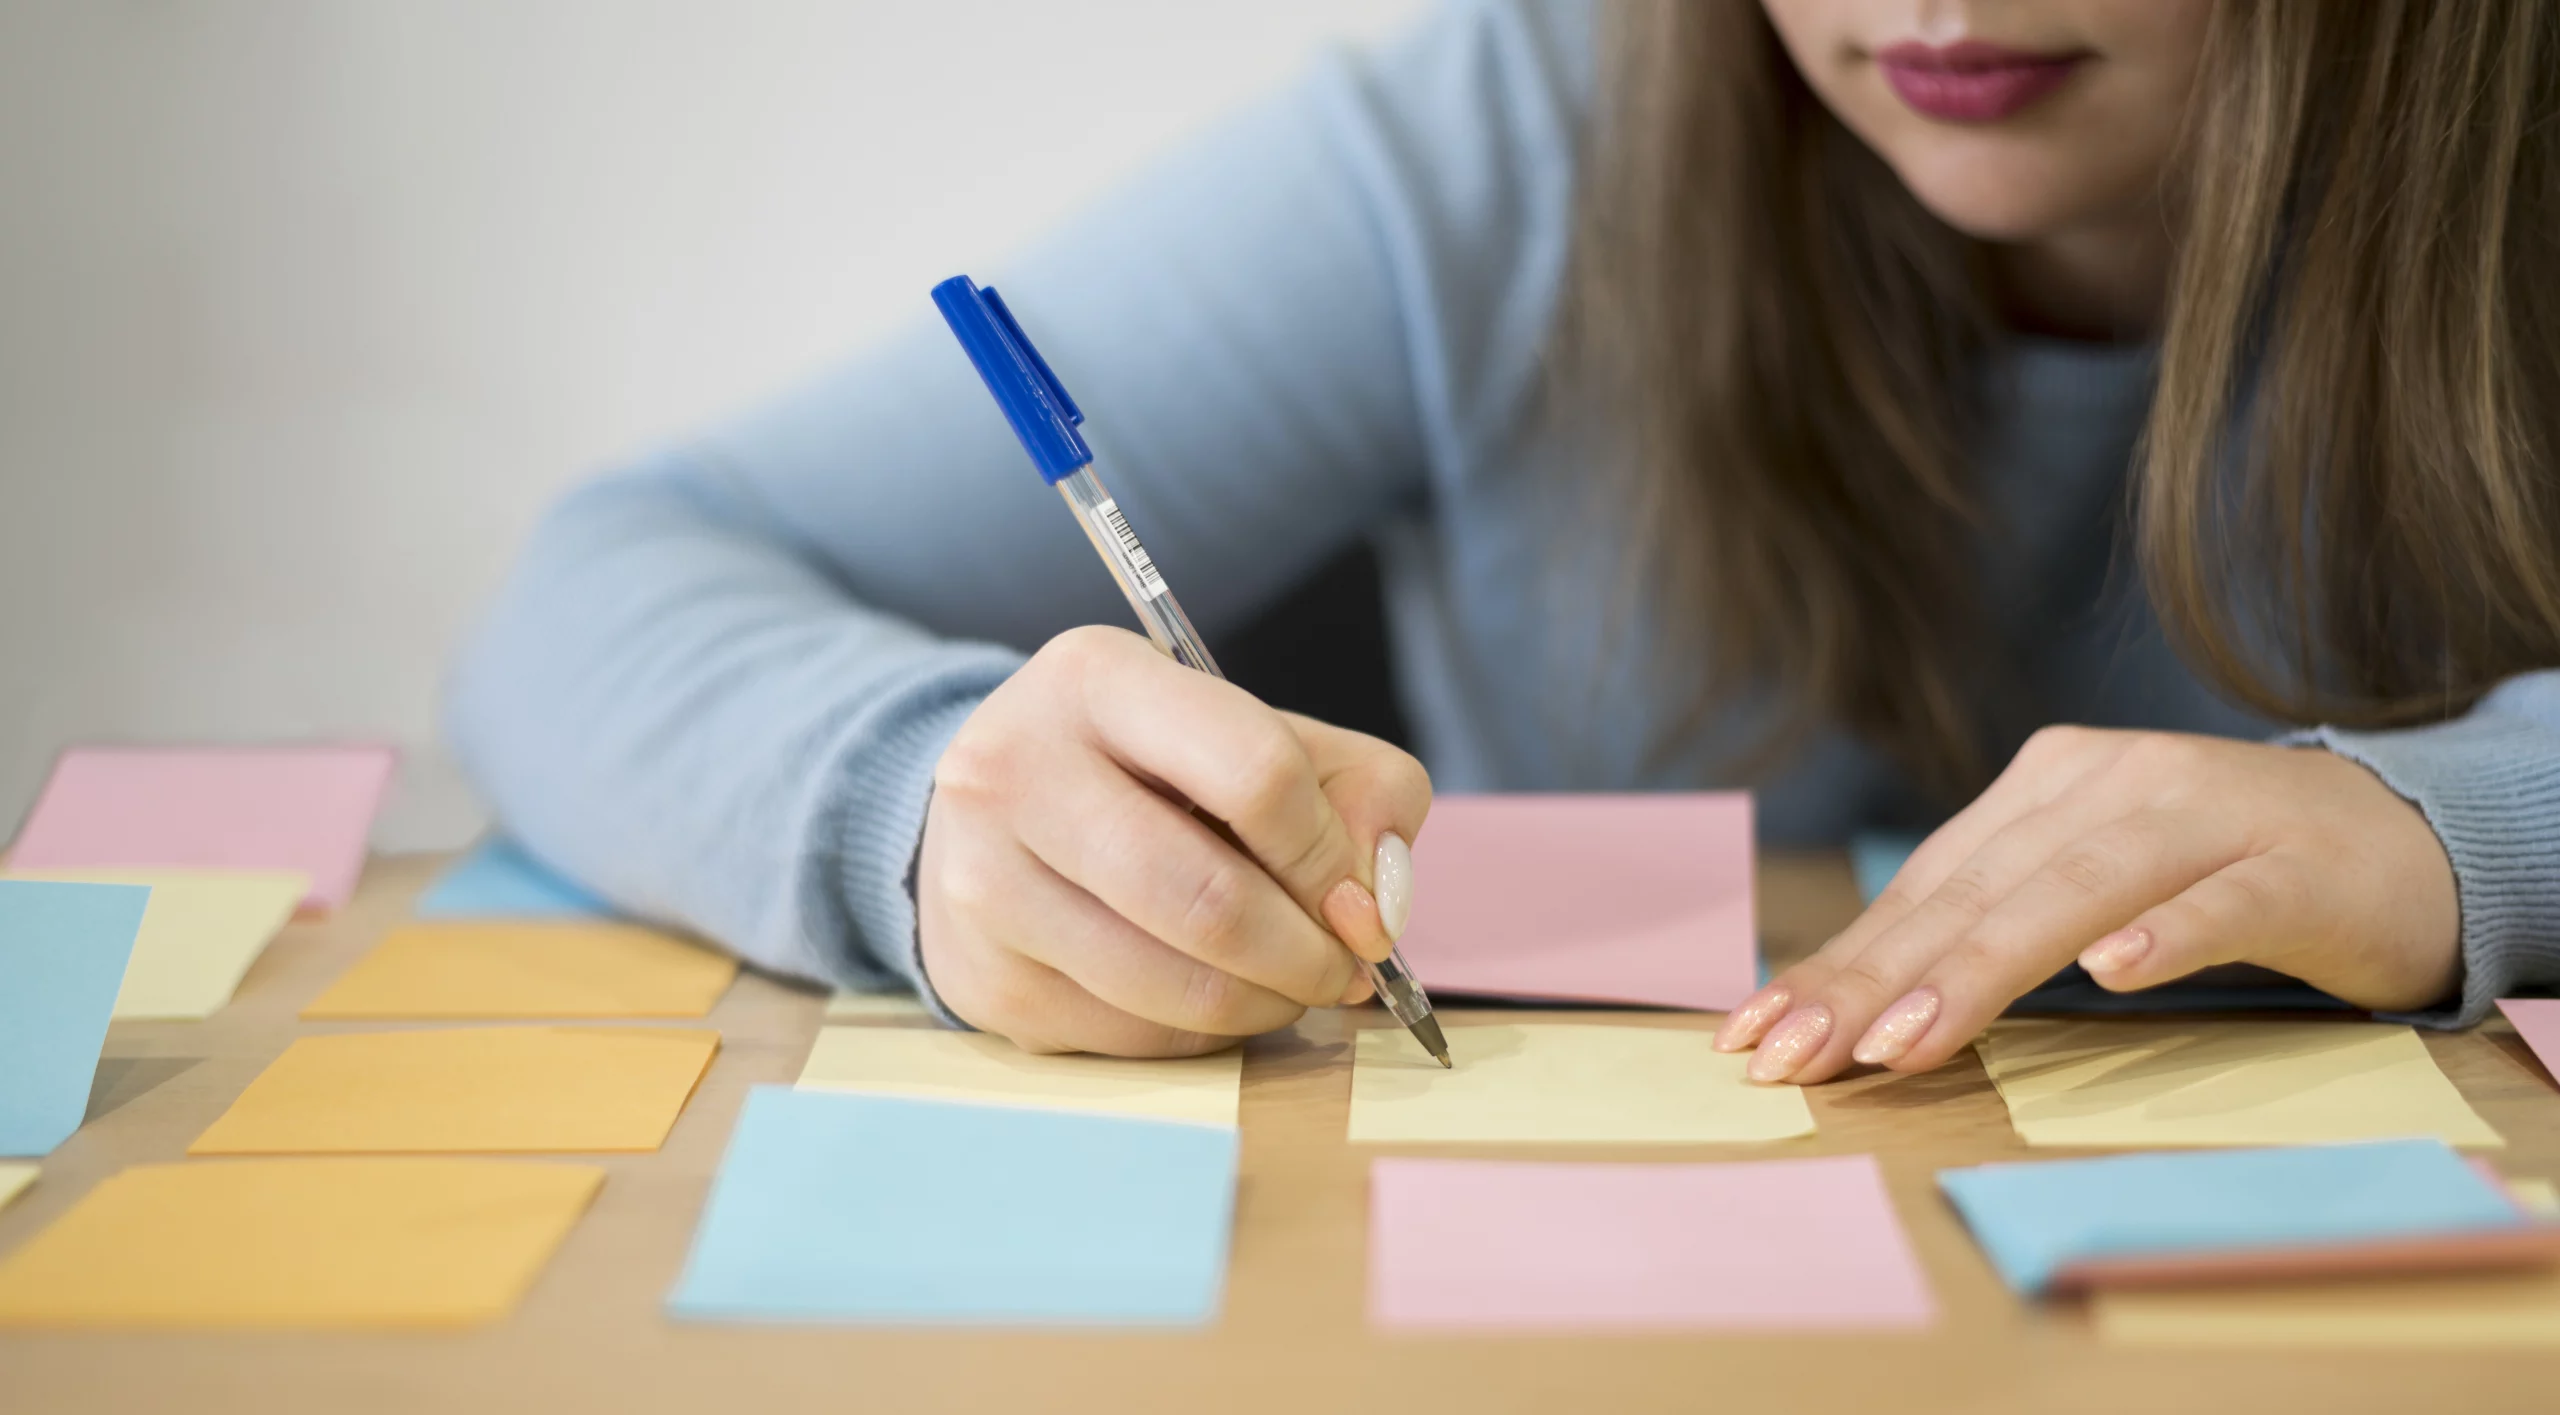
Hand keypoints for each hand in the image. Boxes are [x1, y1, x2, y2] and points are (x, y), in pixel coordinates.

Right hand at [917, 625, 1430, 1055]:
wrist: (995, 812)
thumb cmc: (1151, 770)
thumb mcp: (1258, 733)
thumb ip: (1358, 788)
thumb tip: (1379, 899)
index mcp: (1098, 679)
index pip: (1256, 774)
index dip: (1331, 856)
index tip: (1362, 902)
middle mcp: (1016, 769)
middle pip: (1209, 901)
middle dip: (1306, 954)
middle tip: (1345, 969)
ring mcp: (985, 882)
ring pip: (1174, 988)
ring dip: (1265, 1004)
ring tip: (1288, 984)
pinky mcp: (984, 979)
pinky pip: (1132, 1037)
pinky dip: (1201, 1033)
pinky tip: (1209, 996)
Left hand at [1713, 726, 2459, 1084]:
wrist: (2406, 836)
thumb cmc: (2215, 875)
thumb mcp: (2085, 889)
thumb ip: (1987, 925)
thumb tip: (1853, 1005)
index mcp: (2043, 788)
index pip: (1921, 888)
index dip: (1838, 963)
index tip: (1754, 1035)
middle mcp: (2107, 784)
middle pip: (1972, 893)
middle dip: (1872, 981)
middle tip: (1793, 1056)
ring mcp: (2204, 816)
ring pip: (2073, 894)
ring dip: (1982, 969)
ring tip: (1904, 1043)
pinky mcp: (2296, 865)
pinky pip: (2221, 900)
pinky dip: (2166, 932)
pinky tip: (2112, 976)